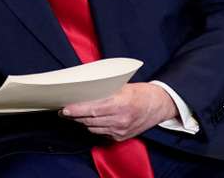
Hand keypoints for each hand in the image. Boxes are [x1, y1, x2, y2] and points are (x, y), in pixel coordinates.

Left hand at [61, 83, 177, 141]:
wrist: (159, 105)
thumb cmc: (139, 92)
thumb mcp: (122, 86)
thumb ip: (104, 90)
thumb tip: (82, 89)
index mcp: (121, 103)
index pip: (93, 109)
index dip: (77, 110)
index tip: (65, 108)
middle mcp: (121, 119)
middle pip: (90, 119)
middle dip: (75, 115)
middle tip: (64, 110)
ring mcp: (121, 130)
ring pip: (93, 127)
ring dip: (82, 121)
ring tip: (73, 114)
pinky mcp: (121, 137)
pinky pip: (100, 132)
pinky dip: (93, 126)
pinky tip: (89, 120)